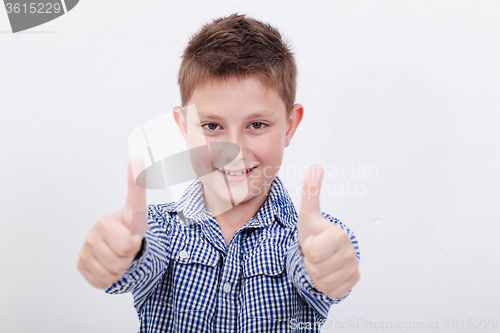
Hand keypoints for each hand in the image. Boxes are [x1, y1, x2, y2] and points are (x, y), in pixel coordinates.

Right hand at [77, 158, 147, 288]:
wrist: (125, 245)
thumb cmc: (132, 227)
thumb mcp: (138, 210)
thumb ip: (138, 187)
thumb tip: (136, 159)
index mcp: (104, 223)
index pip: (126, 246)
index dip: (134, 245)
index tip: (133, 237)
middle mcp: (90, 237)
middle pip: (118, 262)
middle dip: (129, 258)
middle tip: (128, 248)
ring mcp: (84, 253)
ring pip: (110, 275)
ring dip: (121, 269)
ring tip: (121, 256)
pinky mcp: (81, 267)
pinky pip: (101, 282)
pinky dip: (110, 278)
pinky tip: (111, 265)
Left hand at [298, 164, 359, 298]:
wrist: (321, 252)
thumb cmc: (313, 232)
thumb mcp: (307, 214)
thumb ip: (310, 191)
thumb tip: (316, 166)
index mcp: (339, 234)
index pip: (312, 251)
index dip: (306, 249)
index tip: (311, 241)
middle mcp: (350, 252)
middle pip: (316, 268)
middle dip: (310, 263)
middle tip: (314, 254)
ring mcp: (353, 268)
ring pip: (323, 282)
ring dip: (316, 275)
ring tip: (319, 263)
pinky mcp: (352, 282)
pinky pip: (331, 292)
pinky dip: (324, 286)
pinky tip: (327, 274)